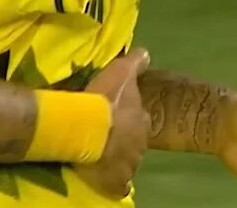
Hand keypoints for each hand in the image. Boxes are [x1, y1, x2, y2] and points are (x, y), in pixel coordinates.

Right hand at [74, 49, 150, 198]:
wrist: (90, 132)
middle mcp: (141, 144)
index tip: (120, 114)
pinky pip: (118, 183)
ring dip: (118, 156)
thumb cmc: (106, 100)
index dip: (130, 115)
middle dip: (126, 137)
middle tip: (110, 132)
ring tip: (102, 150)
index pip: (141, 117)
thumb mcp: (121, 72)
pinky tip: (104, 174)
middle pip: (135, 140)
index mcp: (142, 119)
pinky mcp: (117, 182)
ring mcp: (130, 165)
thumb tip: (146, 53)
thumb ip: (134, 63)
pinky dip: (113, 180)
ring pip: (127, 161)